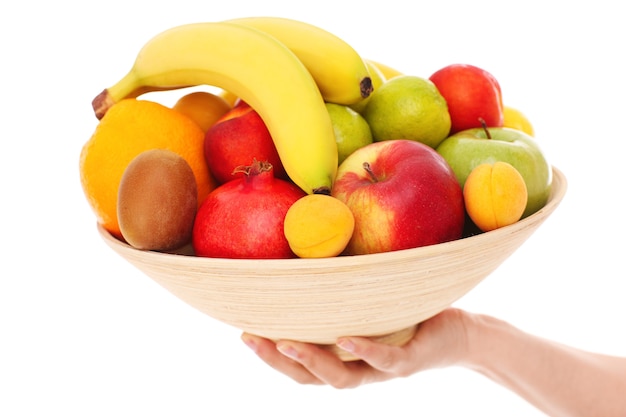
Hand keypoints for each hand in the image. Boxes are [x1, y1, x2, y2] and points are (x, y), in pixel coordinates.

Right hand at [241, 308, 471, 387]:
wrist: (457, 333)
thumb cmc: (405, 314)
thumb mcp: (367, 305)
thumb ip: (340, 296)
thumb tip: (305, 261)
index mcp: (343, 360)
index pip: (299, 367)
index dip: (269, 356)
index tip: (243, 331)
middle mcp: (358, 371)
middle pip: (310, 378)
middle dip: (278, 361)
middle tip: (251, 338)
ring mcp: (383, 370)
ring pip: (342, 378)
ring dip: (311, 361)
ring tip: (285, 342)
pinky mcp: (410, 361)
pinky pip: (386, 360)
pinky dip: (365, 351)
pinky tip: (345, 338)